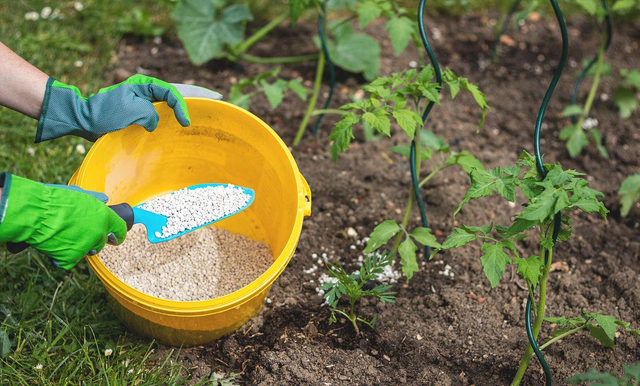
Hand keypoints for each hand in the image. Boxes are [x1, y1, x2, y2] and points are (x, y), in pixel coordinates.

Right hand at [0, 173, 126, 268]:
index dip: (118, 234)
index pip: (120, 229)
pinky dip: (61, 256)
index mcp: (104, 216)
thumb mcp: (79, 195)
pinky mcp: (72, 258)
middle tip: (77, 234)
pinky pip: (69, 260)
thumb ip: (94, 200)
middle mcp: (99, 232)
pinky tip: (53, 244)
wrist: (35, 213)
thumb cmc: (54, 201)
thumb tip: (105, 200)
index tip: (115, 238)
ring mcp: (86, 246)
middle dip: (92, 240)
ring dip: (77, 247)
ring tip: (62, 235)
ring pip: (86, 251)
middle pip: (101, 242)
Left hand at [36, 74, 220, 142]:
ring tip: (207, 104)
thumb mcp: (130, 112)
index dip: (182, 106)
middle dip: (197, 94)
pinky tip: (185, 117)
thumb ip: (150, 114)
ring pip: (172, 99)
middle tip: (217, 97)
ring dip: (189, 102)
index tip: (186, 122)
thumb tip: (156, 123)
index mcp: (144, 84)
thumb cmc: (104, 114)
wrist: (83, 121)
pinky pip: (163, 110)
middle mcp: (145, 90)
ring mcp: (143, 101)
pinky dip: (176, 112)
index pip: (171, 93)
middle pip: (177, 90)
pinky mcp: (140, 112)